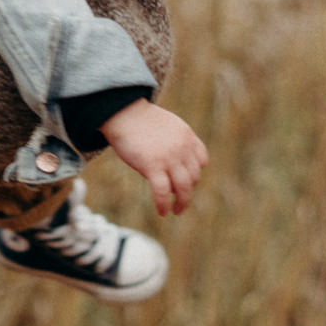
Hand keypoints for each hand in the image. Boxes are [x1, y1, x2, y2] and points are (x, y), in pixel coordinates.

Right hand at [100, 99, 207, 216]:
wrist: (123, 113)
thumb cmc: (138, 119)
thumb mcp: (166, 125)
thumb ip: (174, 141)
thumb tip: (171, 159)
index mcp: (187, 137)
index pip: (201, 160)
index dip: (195, 173)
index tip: (187, 180)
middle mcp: (182, 148)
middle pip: (193, 177)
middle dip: (188, 190)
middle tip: (180, 200)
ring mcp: (169, 158)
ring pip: (183, 188)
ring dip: (182, 203)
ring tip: (176, 211)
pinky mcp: (152, 166)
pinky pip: (163, 192)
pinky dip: (164, 204)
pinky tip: (162, 212)